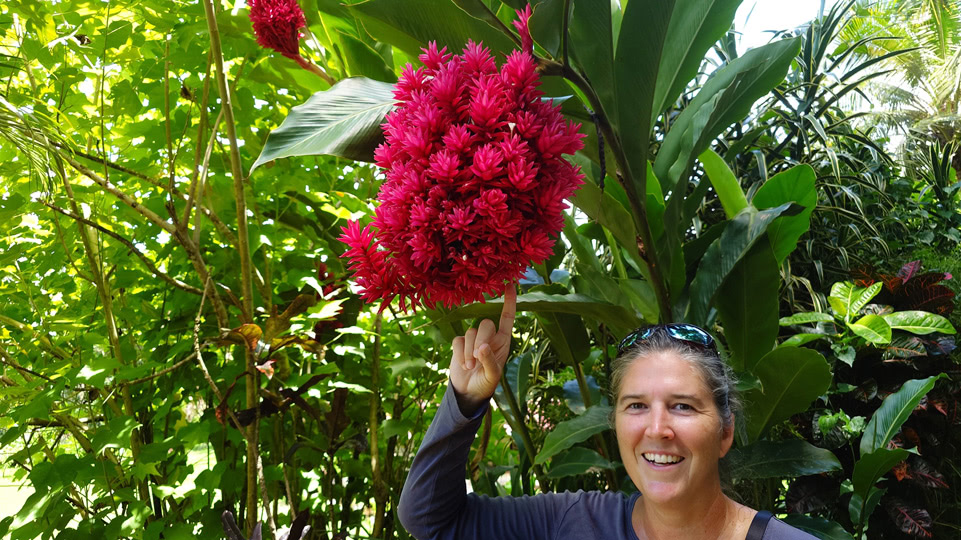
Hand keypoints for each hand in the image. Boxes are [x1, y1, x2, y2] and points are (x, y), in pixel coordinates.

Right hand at [449, 285, 516, 414]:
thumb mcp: (492, 376)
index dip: (509, 301)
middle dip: (481, 340)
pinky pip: (457, 340)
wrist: (468, 392)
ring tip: (471, 367)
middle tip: (478, 359)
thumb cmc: (486, 383)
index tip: (509, 284)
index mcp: (503, 341)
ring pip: (470, 332)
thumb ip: (489, 361)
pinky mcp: (459, 344)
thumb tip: (482, 347)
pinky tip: (463, 365)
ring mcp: (473, 340)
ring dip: (469, 352)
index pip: (507, 317)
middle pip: (485, 324)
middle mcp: (489, 337)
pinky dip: (460, 354)